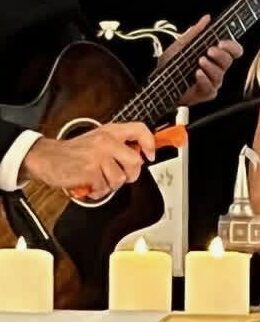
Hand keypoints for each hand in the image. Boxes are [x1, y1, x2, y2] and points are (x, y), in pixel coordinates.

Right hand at [21, 122, 155, 199]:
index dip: (150, 143)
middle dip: (130, 174)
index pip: (140, 130)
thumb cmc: (74, 151)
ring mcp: (98, 156)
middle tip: (120, 175)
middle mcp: (106, 141)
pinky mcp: (90, 171)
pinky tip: (90, 185)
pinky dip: (98, 191)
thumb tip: (141, 154)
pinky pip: (104, 188)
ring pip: (120, 179)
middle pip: (135, 162)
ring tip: (99, 179)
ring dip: (110, 185)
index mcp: (110, 131)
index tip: (150, 155)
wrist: (46, 157)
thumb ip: (120, 144)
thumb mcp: (98, 138)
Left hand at [159, 15, 242, 105]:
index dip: (232, 46)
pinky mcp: (207, 93)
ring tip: (199, 62)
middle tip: (209, 50)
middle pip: (229, 61)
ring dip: (211, 67)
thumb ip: (195, 32)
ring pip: (220, 74)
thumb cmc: (171, 64)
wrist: (158, 81)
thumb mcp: (181, 44)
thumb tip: (207, 18)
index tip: (221, 42)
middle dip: (221, 55)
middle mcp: (216, 68)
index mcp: (214, 55)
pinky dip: (205, 79)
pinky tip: (197, 74)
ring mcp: (212, 81)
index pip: (233, 50)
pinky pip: (211, 87)